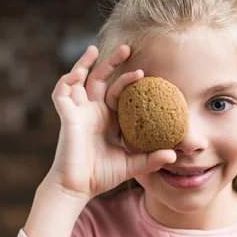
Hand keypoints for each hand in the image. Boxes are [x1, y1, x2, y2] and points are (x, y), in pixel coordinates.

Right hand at [45, 45, 175, 200]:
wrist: (78, 187)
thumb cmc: (101, 175)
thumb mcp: (131, 165)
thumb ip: (151, 159)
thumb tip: (175, 156)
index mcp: (108, 118)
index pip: (119, 91)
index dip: (129, 81)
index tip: (144, 73)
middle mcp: (93, 111)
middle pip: (100, 78)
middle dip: (111, 62)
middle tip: (127, 48)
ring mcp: (78, 111)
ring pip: (78, 79)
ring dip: (84, 63)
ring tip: (94, 49)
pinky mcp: (66, 116)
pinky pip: (61, 93)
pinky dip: (66, 80)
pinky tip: (77, 73)